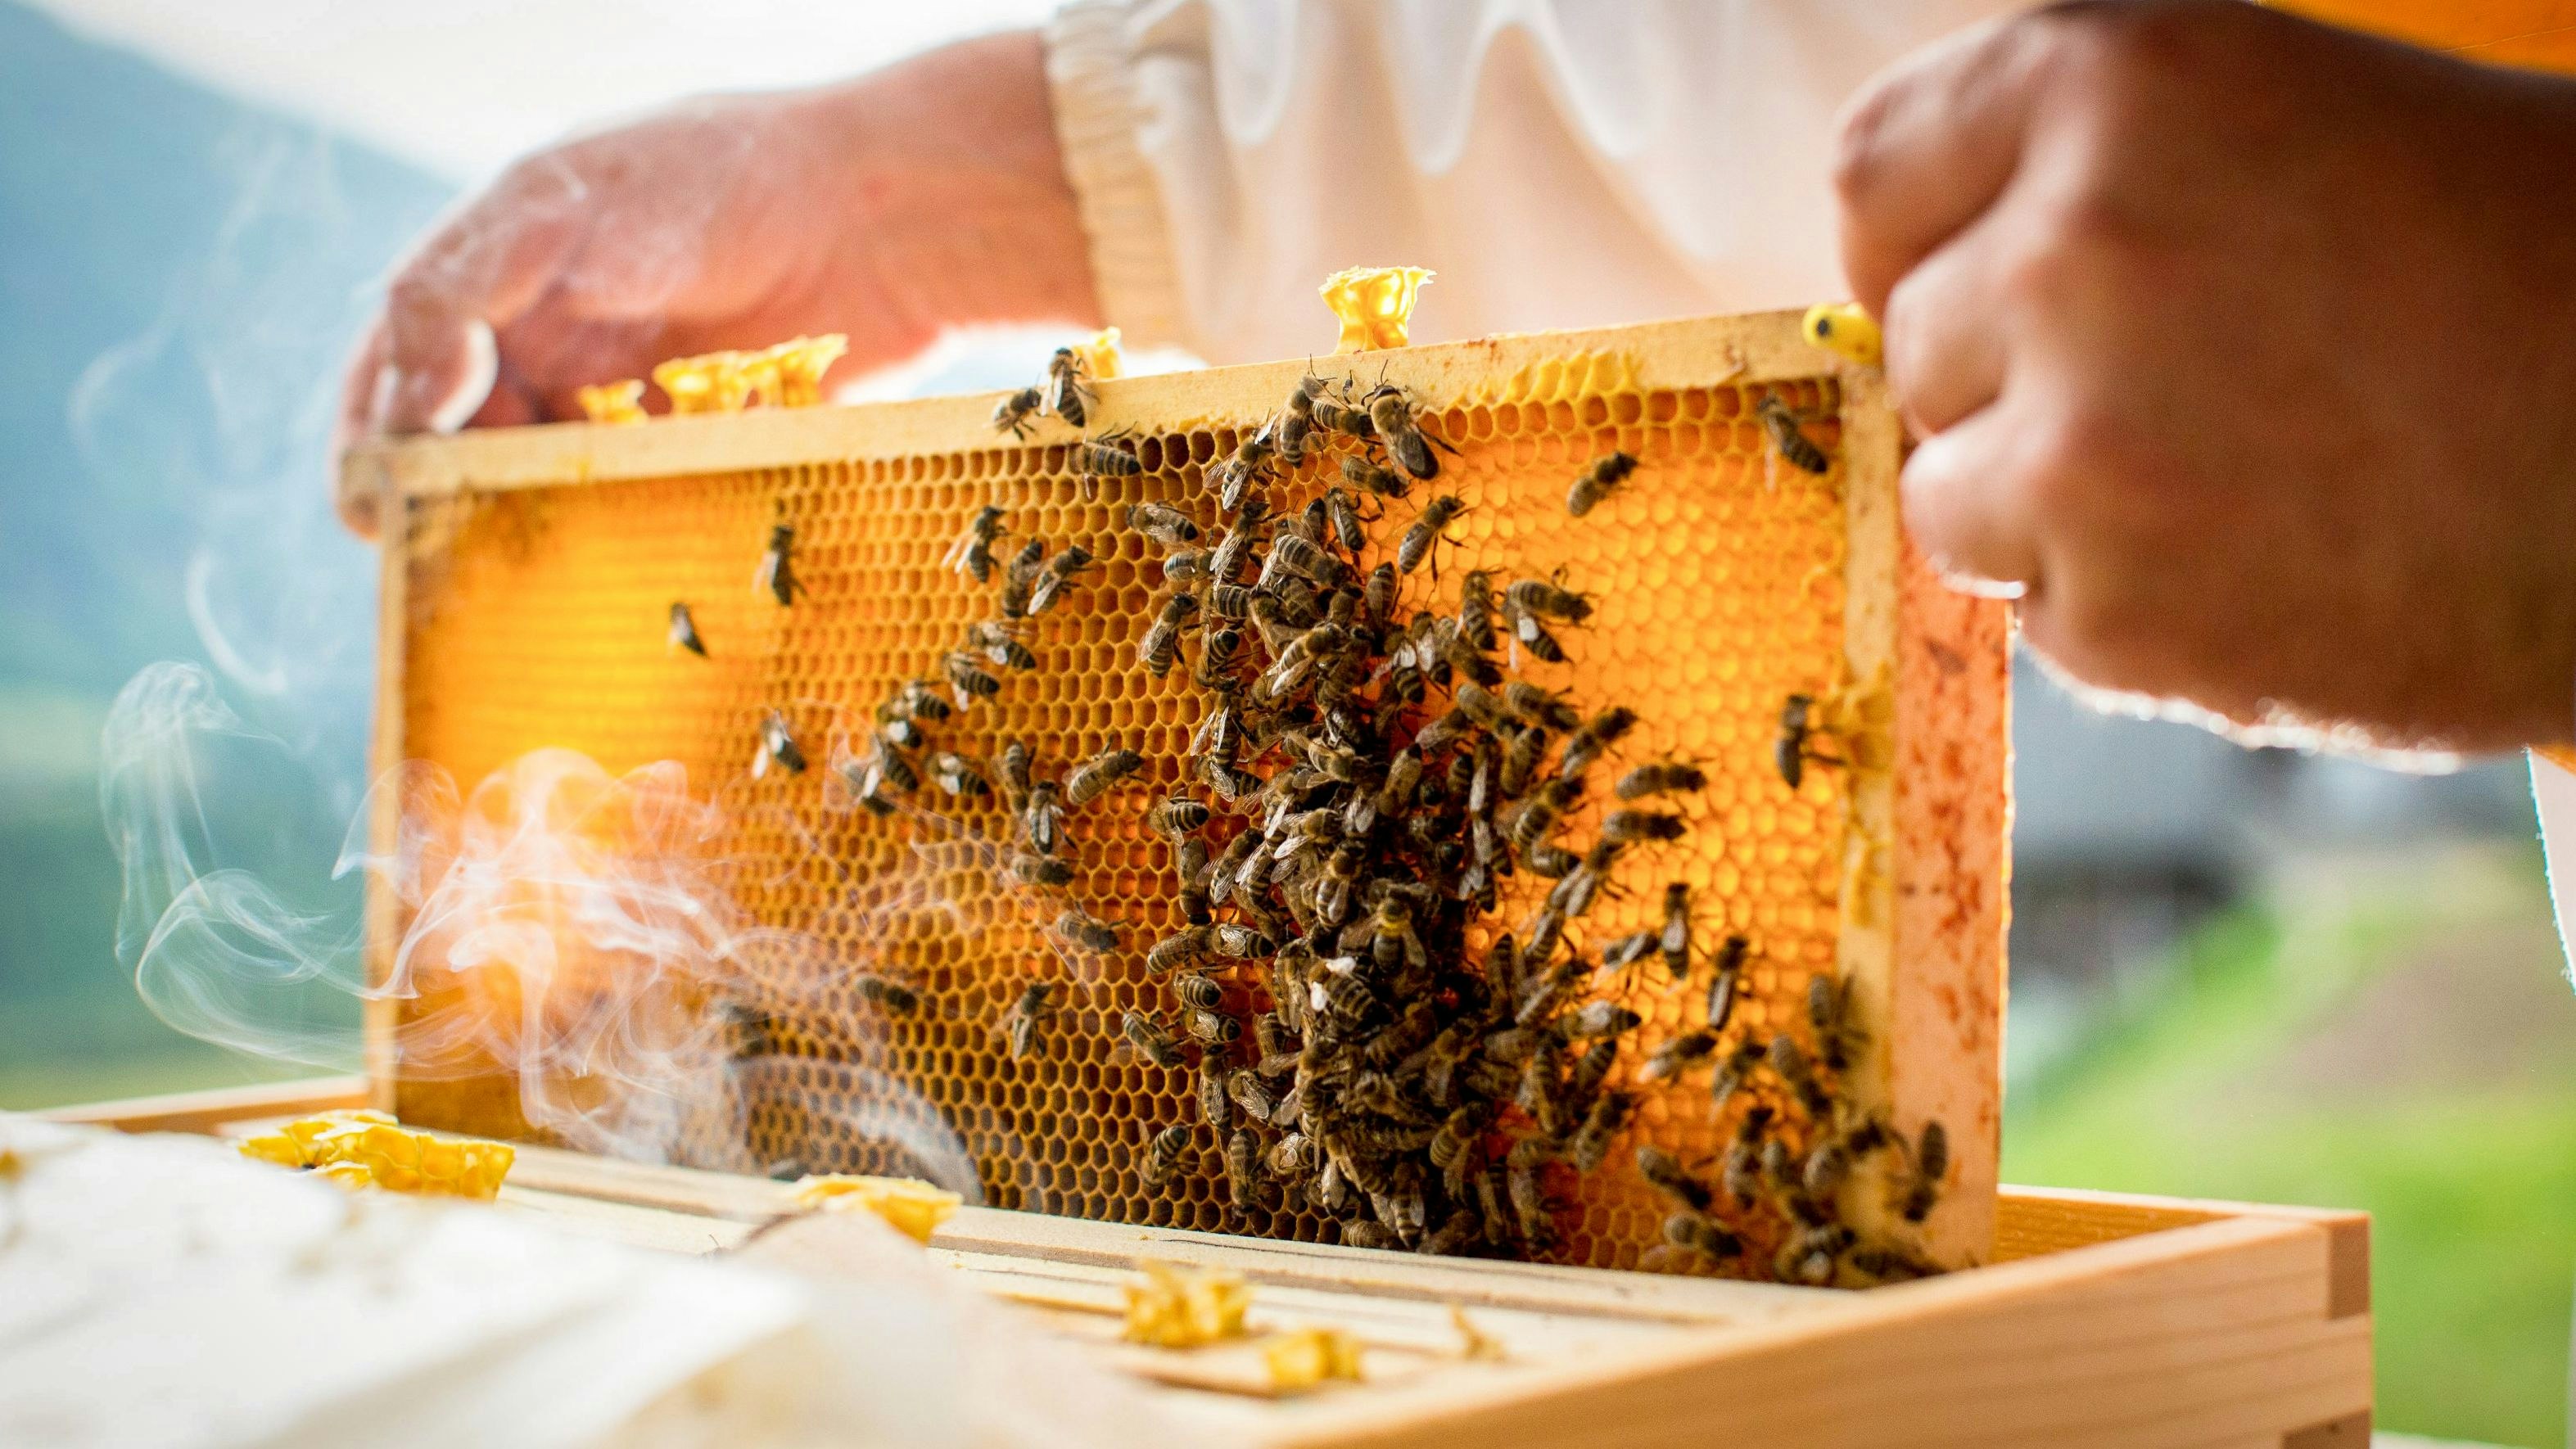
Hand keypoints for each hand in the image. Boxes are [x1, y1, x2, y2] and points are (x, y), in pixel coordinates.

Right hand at [334, 31, 1098, 535]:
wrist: (883, 211)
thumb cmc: (713, 179)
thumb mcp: (559, 210)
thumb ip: (458, 292)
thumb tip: (405, 404)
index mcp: (498, 294)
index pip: (398, 387)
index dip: (376, 453)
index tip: (373, 519)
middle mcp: (559, 357)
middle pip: (474, 460)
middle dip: (461, 513)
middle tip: (462, 565)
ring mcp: (636, 413)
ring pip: (562, 500)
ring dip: (549, 540)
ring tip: (548, 576)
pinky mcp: (714, 455)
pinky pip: (656, 516)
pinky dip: (639, 544)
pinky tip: (639, 571)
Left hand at [1836, 1, 2575, 751]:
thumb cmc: (2524, 273)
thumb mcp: (2298, 126)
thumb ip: (2098, 178)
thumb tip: (1923, 275)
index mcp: (2122, 77)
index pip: (1878, 174)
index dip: (1928, 243)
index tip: (1983, 283)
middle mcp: (2074, 246)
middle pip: (1919, 344)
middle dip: (2016, 379)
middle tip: (2193, 392)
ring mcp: (2084, 441)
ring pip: (1952, 494)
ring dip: (2057, 508)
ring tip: (2247, 481)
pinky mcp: (2118, 607)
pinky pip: (2040, 612)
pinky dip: (2132, 610)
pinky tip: (2280, 562)